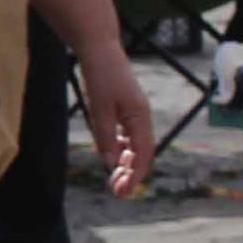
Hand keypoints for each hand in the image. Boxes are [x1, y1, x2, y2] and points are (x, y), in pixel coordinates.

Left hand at [77, 40, 156, 198]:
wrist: (99, 49)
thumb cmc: (100, 76)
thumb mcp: (99, 108)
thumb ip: (105, 136)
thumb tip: (111, 162)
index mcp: (140, 117)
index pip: (143, 153)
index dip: (136, 174)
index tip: (126, 191)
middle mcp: (140, 117)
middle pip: (141, 152)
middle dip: (132, 174)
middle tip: (118, 193)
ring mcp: (133, 113)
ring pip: (134, 145)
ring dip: (126, 164)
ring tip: (115, 181)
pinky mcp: (124, 108)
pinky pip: (126, 135)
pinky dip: (121, 149)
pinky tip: (113, 158)